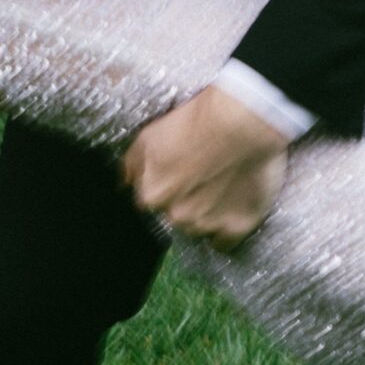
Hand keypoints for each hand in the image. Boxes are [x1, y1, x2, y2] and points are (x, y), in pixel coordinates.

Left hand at [121, 86, 288, 250]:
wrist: (240, 123)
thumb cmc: (198, 123)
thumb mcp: (149, 136)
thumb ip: (132, 165)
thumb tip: (124, 184)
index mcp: (153, 195)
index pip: (151, 202)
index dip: (167, 187)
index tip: (180, 177)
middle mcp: (176, 215)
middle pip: (176, 216)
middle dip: (186, 202)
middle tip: (203, 179)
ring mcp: (207, 224)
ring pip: (200, 228)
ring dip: (207, 215)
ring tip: (222, 188)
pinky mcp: (236, 227)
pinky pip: (225, 242)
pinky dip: (227, 230)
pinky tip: (232, 211)